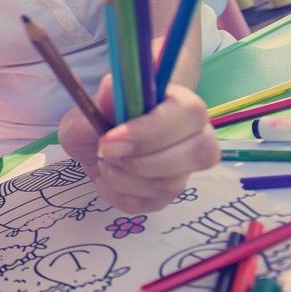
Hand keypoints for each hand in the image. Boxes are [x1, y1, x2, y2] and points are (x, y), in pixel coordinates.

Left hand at [59, 76, 219, 212]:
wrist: (94, 146)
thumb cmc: (100, 119)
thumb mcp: (91, 105)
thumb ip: (103, 100)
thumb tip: (112, 87)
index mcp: (180, 102)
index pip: (189, 113)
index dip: (150, 131)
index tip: (110, 139)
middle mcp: (194, 134)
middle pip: (199, 153)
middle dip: (142, 161)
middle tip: (105, 153)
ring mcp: (184, 168)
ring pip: (172, 184)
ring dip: (125, 179)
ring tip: (102, 163)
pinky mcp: (168, 195)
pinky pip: (153, 204)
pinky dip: (120, 195)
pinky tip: (104, 179)